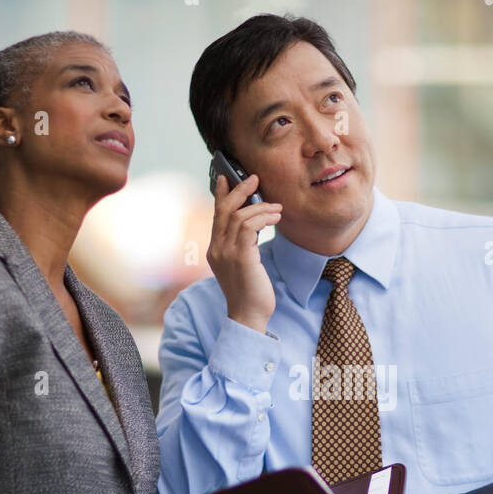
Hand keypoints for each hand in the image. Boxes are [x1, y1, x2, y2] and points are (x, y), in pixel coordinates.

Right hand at [207, 173, 281, 332]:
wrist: (248, 315)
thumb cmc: (250, 291)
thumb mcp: (242, 264)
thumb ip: (242, 245)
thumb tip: (252, 226)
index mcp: (215, 249)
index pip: (216, 216)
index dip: (221, 195)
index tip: (226, 178)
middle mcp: (216, 248)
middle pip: (224, 209)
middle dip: (239, 190)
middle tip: (254, 179)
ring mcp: (226, 253)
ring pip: (239, 216)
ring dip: (260, 207)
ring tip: (277, 208)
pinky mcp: (240, 257)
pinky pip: (249, 227)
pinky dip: (263, 218)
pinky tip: (275, 219)